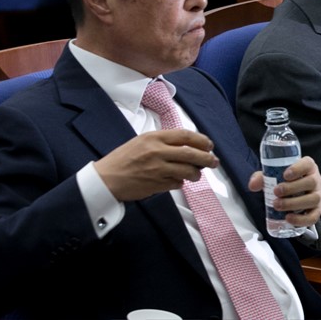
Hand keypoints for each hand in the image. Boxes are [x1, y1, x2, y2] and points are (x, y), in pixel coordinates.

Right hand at [93, 129, 218, 201]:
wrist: (106, 178)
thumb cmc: (124, 158)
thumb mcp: (142, 141)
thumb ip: (163, 141)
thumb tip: (188, 146)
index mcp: (154, 138)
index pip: (185, 135)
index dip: (201, 140)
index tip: (209, 145)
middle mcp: (157, 152)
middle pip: (191, 154)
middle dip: (207, 158)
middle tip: (214, 162)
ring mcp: (158, 169)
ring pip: (187, 171)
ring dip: (196, 174)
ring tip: (197, 174)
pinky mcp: (157, 185)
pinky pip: (177, 184)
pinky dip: (181, 183)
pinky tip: (178, 181)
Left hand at [249, 156, 320, 227]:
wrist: (293, 193)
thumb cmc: (285, 181)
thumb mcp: (273, 175)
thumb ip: (262, 178)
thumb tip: (252, 185)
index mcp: (308, 167)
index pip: (308, 164)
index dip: (298, 169)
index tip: (285, 175)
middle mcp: (316, 180)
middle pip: (311, 182)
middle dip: (292, 188)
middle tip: (276, 192)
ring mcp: (318, 196)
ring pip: (313, 199)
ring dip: (294, 203)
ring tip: (277, 205)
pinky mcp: (317, 210)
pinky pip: (314, 217)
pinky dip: (301, 219)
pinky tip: (288, 218)